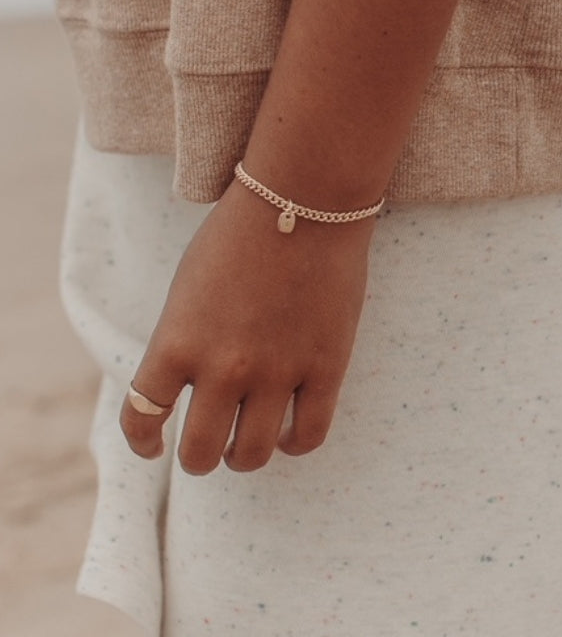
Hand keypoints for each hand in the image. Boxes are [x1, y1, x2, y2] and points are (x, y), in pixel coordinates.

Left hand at [119, 177, 374, 473]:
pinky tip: (290, 433)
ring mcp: (277, 369)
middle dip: (200, 456)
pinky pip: (308, 435)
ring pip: (252, 455)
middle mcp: (223, 365)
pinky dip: (294, 444)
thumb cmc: (241, 233)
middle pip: (200, 452)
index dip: (143, 441)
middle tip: (210, 443)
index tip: (152, 447)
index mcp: (177, 341)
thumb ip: (184, 341)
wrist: (303, 198)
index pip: (143, 418)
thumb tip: (189, 388)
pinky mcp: (325, 366)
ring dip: (245, 455)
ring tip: (249, 441)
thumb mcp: (189, 287)